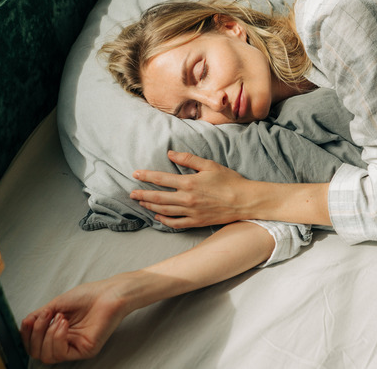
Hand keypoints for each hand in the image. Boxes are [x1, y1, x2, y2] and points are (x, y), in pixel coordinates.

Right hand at [20, 278, 128, 363]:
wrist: (110, 292)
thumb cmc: (90, 295)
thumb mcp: (56, 304)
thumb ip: (39, 316)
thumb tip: (25, 324)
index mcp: (58, 332)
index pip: (34, 344)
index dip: (26, 334)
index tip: (29, 320)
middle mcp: (66, 342)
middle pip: (37, 353)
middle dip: (35, 334)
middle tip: (46, 316)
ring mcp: (75, 347)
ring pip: (47, 356)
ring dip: (47, 334)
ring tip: (59, 317)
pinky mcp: (85, 350)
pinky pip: (61, 353)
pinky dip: (57, 337)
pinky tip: (63, 323)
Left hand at [131, 150, 251, 228]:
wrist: (244, 201)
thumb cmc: (229, 181)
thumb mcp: (209, 165)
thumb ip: (188, 159)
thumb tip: (170, 154)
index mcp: (189, 183)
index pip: (161, 179)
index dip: (146, 176)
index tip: (135, 174)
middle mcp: (187, 199)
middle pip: (158, 197)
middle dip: (142, 194)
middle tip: (132, 193)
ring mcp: (191, 212)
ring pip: (164, 210)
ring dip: (150, 206)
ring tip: (141, 202)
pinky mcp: (196, 221)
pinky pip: (176, 223)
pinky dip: (164, 220)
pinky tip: (158, 216)